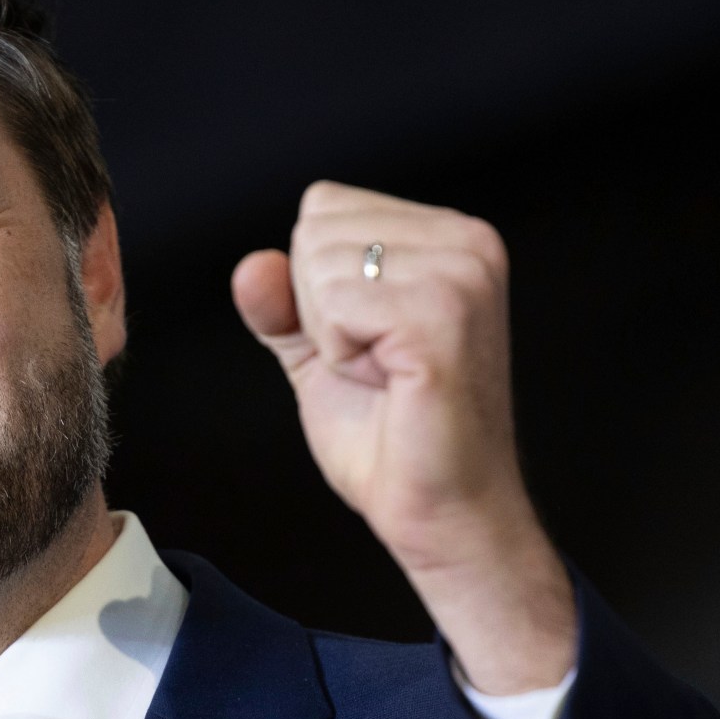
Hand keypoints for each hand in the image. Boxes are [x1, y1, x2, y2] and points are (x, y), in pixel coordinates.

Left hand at [232, 181, 574, 693]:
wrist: (438, 511)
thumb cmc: (391, 438)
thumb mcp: (318, 352)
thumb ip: (280, 303)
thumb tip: (251, 264)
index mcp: (449, 237)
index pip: (323, 207)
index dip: (315, 287)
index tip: (365, 342)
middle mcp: (468, 242)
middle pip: (316, 227)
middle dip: (318, 309)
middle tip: (374, 365)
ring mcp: (463, 275)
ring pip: (320, 262)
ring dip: (330, 334)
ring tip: (383, 374)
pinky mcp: (444, 316)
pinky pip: (336, 304)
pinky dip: (339, 353)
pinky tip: (386, 382)